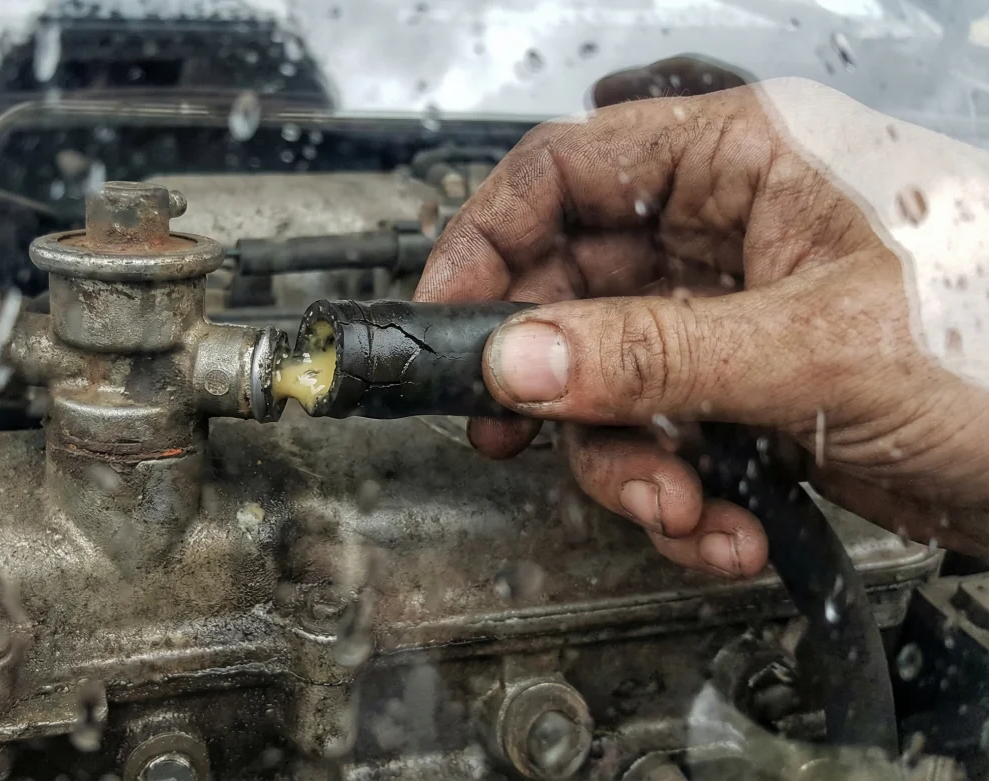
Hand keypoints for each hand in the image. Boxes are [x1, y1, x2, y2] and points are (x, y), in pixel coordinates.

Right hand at [417, 78, 988, 577]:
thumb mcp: (809, 346)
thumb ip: (648, 354)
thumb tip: (518, 358)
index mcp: (741, 162)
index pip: (563, 175)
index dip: (485, 244)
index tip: (443, 322)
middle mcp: (725, 233)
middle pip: (571, 297)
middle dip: (562, 389)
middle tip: (531, 438)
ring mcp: (731, 319)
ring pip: (608, 384)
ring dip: (626, 464)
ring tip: (679, 505)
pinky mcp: (748, 394)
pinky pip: (662, 438)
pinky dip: (678, 496)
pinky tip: (728, 526)